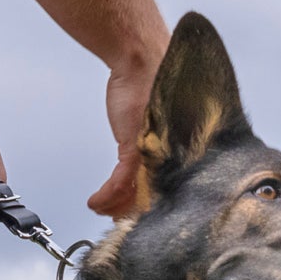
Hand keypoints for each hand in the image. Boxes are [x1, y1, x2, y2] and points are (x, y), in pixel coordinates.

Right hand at [88, 54, 159, 216]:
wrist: (142, 59)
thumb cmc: (154, 84)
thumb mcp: (158, 119)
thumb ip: (158, 140)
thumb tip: (153, 156)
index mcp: (184, 149)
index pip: (172, 186)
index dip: (158, 203)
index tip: (146, 214)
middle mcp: (173, 154)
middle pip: (157, 195)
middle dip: (138, 211)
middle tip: (124, 220)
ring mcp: (156, 152)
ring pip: (138, 193)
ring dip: (117, 206)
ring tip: (107, 213)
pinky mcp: (136, 147)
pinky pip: (120, 182)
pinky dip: (106, 195)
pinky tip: (96, 203)